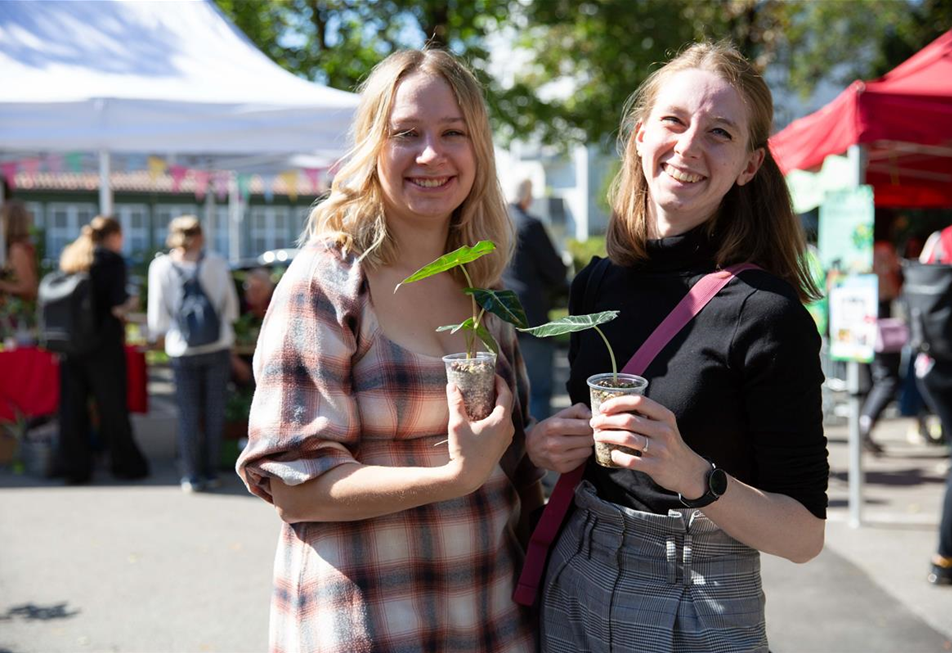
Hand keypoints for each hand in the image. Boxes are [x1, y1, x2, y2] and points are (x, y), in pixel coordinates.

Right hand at [445, 375, 514, 493]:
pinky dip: (495, 417)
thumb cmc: (463, 451)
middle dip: (496, 392)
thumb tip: (451, 385)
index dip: (500, 381)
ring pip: (504, 416)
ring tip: (482, 398)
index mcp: (501, 421)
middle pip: (506, 404)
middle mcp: (508, 429)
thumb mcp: (457, 424)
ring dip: (496, 405)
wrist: (467, 478)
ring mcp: (506, 439)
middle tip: (484, 383)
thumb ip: (455, 402)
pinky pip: (502, 426)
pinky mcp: (501, 447)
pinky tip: (482, 417)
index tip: (491, 374)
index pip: (506, 394)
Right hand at [526, 403, 592, 472]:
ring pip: (587, 450)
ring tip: (577, 442)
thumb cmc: (548, 429)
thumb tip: (592, 416)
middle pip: (588, 439)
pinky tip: (572, 451)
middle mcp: (554, 443)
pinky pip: (583, 460)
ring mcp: (557, 458)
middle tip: (583, 434)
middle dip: (589, 435)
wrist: (531, 448)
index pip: (585, 426)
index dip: (590, 425)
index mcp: (553, 426)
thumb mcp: (559, 415)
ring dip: (586, 446)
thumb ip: (578, 410)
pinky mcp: (562, 468)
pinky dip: (581, 455)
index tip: (588, 425)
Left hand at [591, 394, 708, 497]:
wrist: (688, 471)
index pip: (638, 401)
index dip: (617, 402)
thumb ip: (646, 416)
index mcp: (665, 416)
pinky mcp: (656, 466)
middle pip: (628, 420)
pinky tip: (612, 454)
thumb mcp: (665, 425)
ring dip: (607, 436)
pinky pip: (630, 460)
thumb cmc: (669, 445)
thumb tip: (614, 407)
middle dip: (606, 421)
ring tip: (597, 436)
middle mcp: (664, 430)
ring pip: (626, 439)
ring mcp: (661, 449)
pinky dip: (617, 456)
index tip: (603, 408)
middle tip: (594, 423)